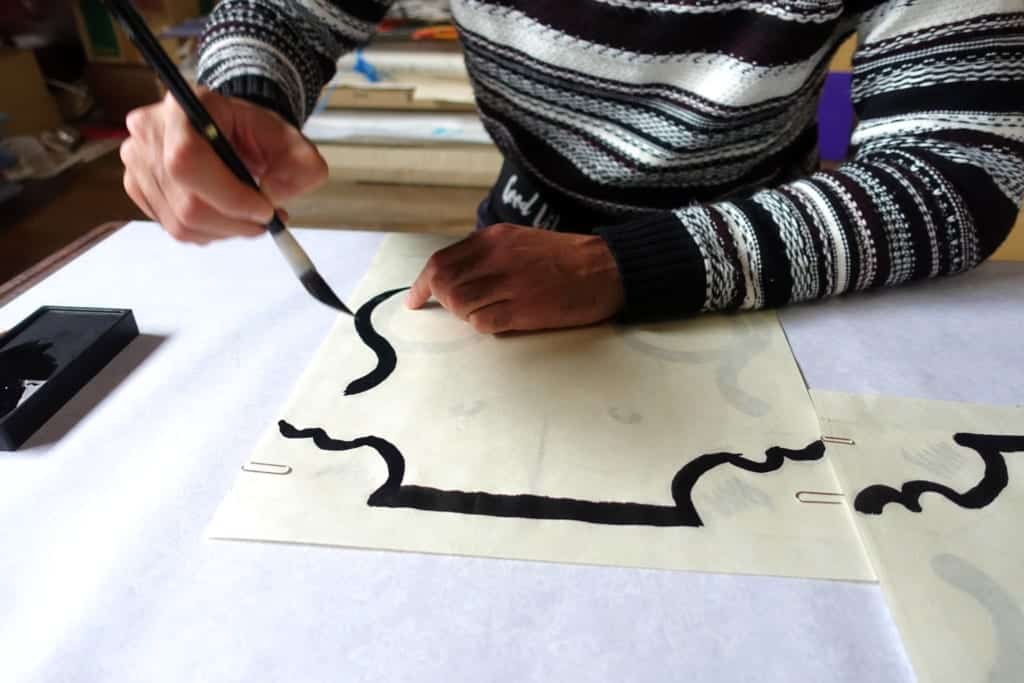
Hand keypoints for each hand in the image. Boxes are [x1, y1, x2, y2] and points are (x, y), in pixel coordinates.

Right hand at [120, 89, 327, 244]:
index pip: (188, 161)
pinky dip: (208, 231)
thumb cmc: (256, 132)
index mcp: (182, 106)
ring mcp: (136, 161)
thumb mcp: (290, 141)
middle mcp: (148, 131)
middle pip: (186, 202)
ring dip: (226, 231)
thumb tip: (275, 195)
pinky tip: (226, 215)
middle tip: (267, 220)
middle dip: (236, 222)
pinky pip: (174, 227)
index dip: (229, 196)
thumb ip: (300, 166)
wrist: (230, 128)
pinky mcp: (137, 187)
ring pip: (181, 222)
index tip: (265, 210)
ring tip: (251, 218)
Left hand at [406, 224, 625, 332]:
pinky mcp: (524, 310)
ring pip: (460, 305)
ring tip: (484, 313)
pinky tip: (500, 322)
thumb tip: (456, 276)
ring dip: (463, 315)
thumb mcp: (520, 241)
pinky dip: (483, 326)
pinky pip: (484, 324)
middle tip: (453, 310)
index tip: (415, 299)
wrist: (605, 268)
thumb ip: (487, 254)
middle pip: (445, 284)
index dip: (422, 284)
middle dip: (442, 301)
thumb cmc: (565, 257)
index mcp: (493, 239)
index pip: (441, 261)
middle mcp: (496, 258)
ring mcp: (510, 284)